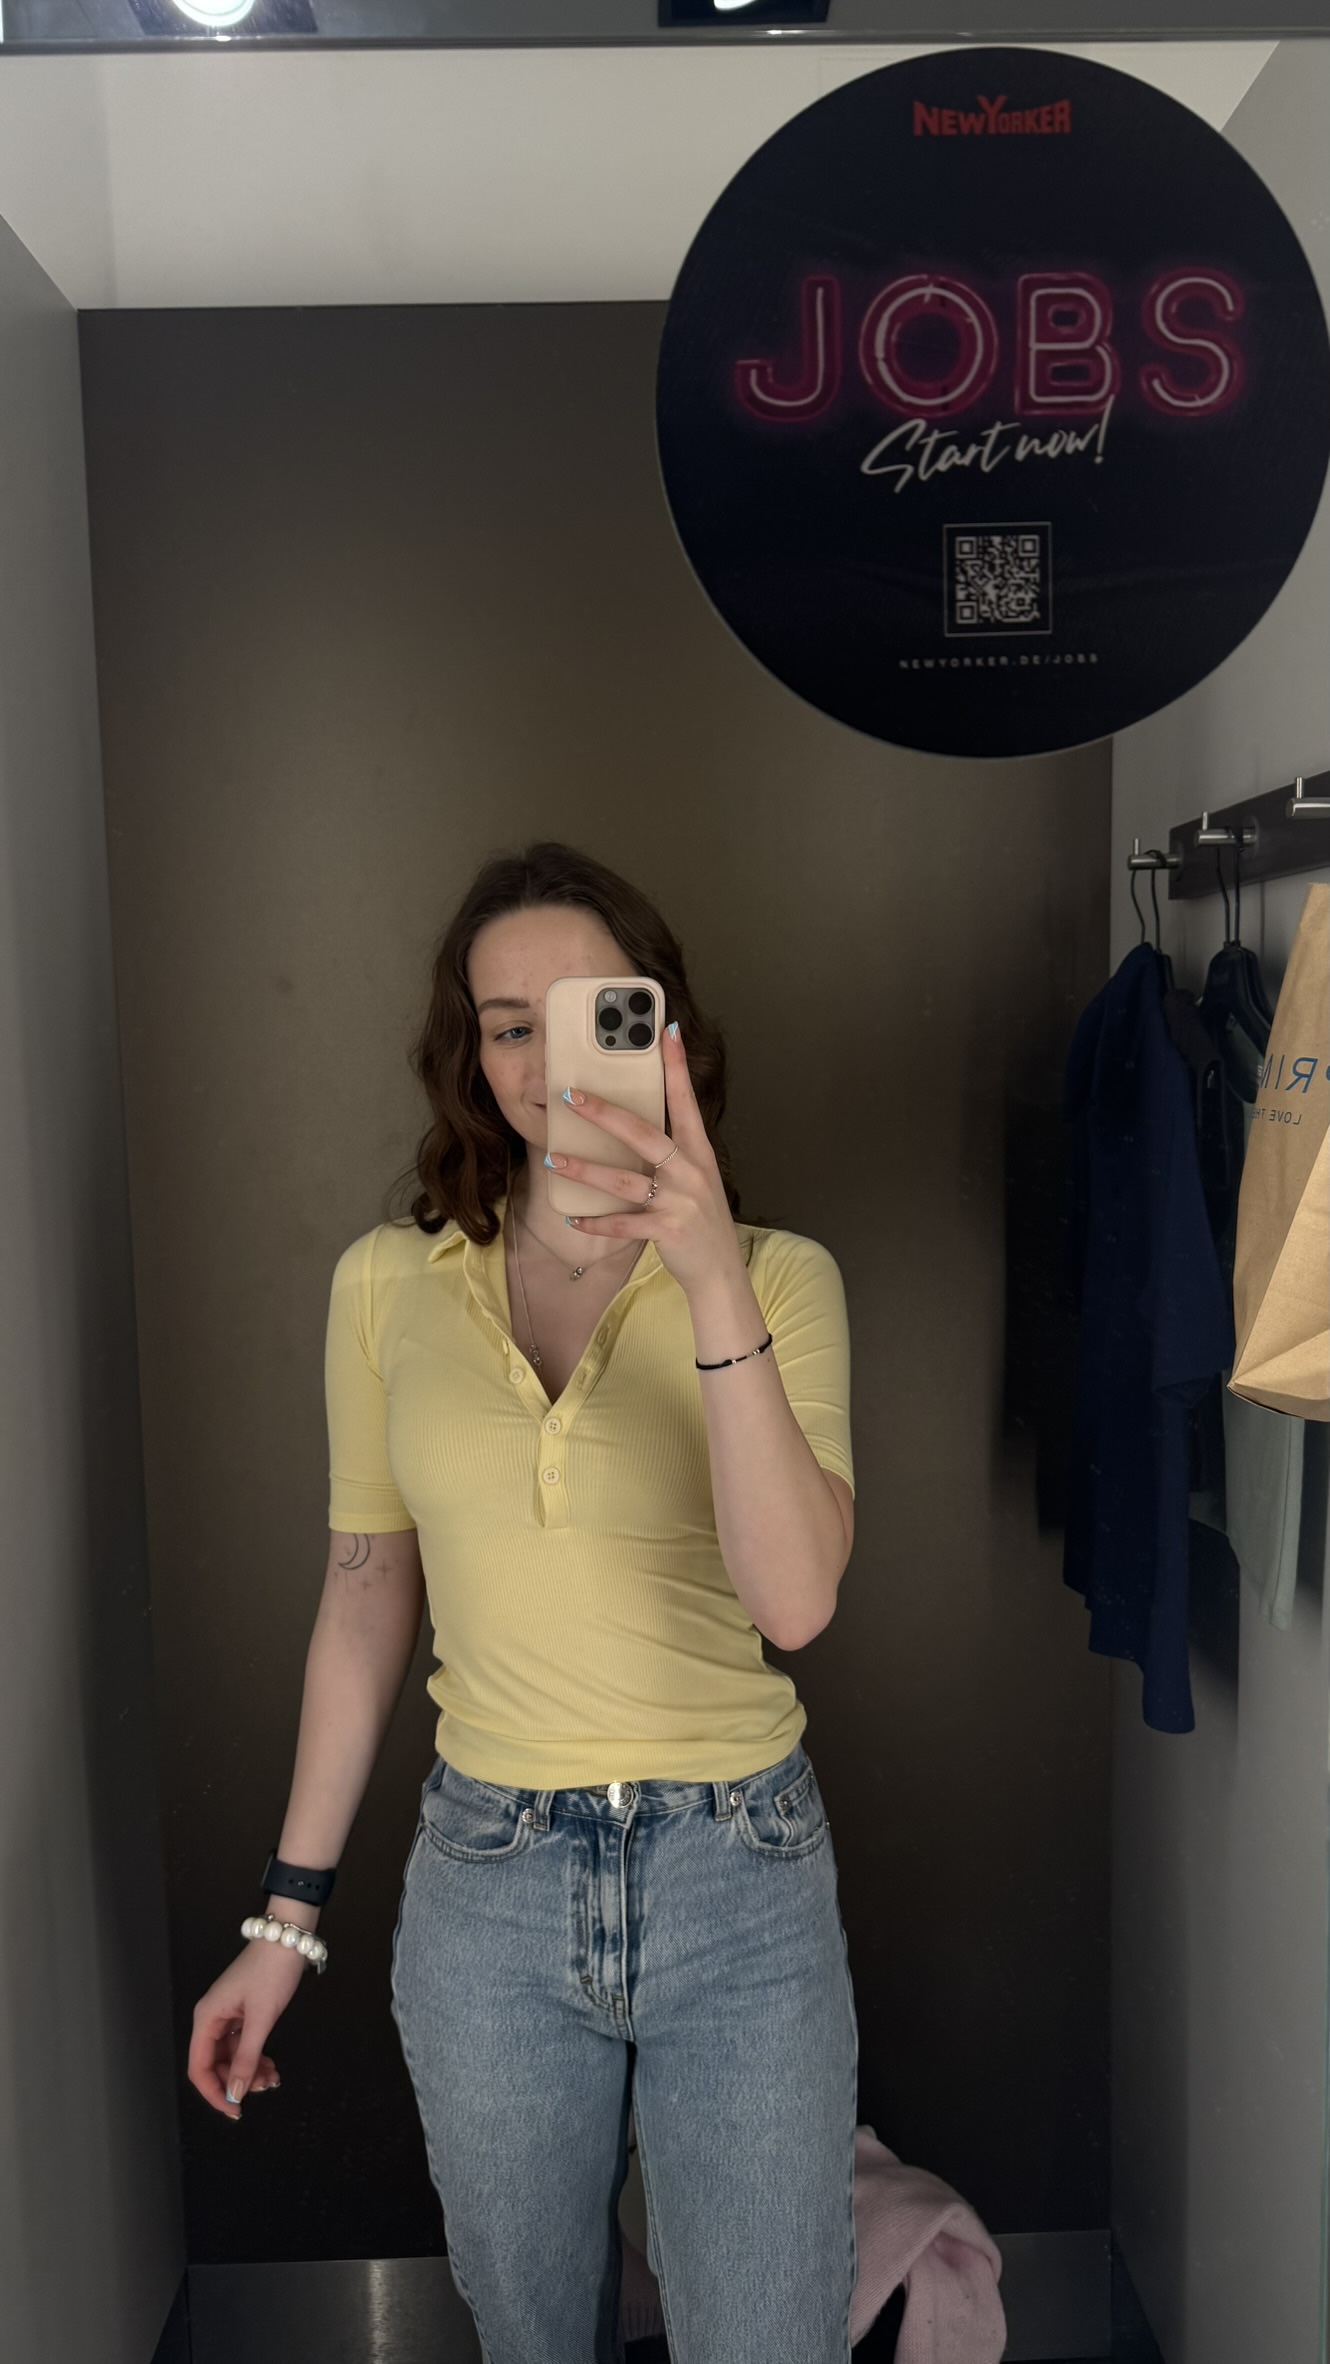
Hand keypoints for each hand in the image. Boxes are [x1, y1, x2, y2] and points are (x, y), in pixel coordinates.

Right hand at [188, 1944, 302, 2120]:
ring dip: (249, 2072)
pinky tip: (271, 2066)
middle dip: (236, 2082)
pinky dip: (255, 2058)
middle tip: (262, 2090)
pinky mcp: (242, 2013)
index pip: (199, 2068)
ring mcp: (227, 2016)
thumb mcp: (262, 2018)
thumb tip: (234, 2093)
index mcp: (207, 2018)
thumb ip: (247, 2058)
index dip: (214, 2093)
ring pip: (230, 2057)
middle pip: (214, 2065)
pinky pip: (242, 2045)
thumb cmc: (272, 1970)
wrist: (289, 1937)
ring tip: (273, 2078)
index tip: (235, 2110)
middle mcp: (212, 2018)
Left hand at [547, 1023, 743, 1300]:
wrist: (720, 1270)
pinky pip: (623, 1223)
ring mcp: (679, 1201)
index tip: (664, 1032)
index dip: (675, 1066)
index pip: (685, 1100)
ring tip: (552, 1158)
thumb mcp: (697, 1177)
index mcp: (699, 1151)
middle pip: (644, 1133)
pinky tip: (573, 1218)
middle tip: (571, 1096)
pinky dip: (596, 1221)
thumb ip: (673, 1151)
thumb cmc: (701, 1219)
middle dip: (605, 1113)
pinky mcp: (667, 1230)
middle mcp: (690, 1171)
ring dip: (585, 1169)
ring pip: (624, 1179)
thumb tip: (635, 1123)